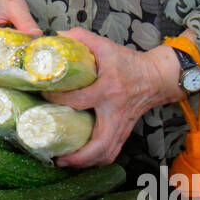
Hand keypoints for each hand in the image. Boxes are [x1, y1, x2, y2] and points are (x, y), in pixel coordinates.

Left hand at [48, 29, 177, 168]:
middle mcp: (115, 111)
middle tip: (56, 156)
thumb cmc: (128, 62)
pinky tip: (82, 162)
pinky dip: (97, 160)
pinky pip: (112, 152)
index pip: (80, 99)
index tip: (43, 97)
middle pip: (100, 143)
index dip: (58, 99)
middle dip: (77, 155)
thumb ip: (80, 38)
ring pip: (107, 153)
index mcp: (108, 89)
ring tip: (65, 162)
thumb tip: (56, 37)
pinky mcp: (125, 131)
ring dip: (86, 163)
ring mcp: (122, 124)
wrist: (156, 76)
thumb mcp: (105, 46)